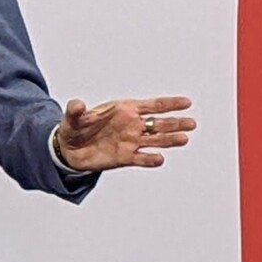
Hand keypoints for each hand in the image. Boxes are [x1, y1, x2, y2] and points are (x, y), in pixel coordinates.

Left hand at [53, 96, 195, 171]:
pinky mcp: (125, 157)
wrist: (69, 150)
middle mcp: (132, 125)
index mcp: (124, 110)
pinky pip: (141, 158)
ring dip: (169, 140)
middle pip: (159, 123)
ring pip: (155, 140)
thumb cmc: (76, 128)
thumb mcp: (73, 118)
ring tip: (184, 139)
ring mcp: (130, 141)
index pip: (151, 105)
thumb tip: (76, 104)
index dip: (169, 104)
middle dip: (175, 123)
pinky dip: (150, 159)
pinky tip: (159, 159)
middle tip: (191, 123)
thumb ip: (76, 111)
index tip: (186, 103)